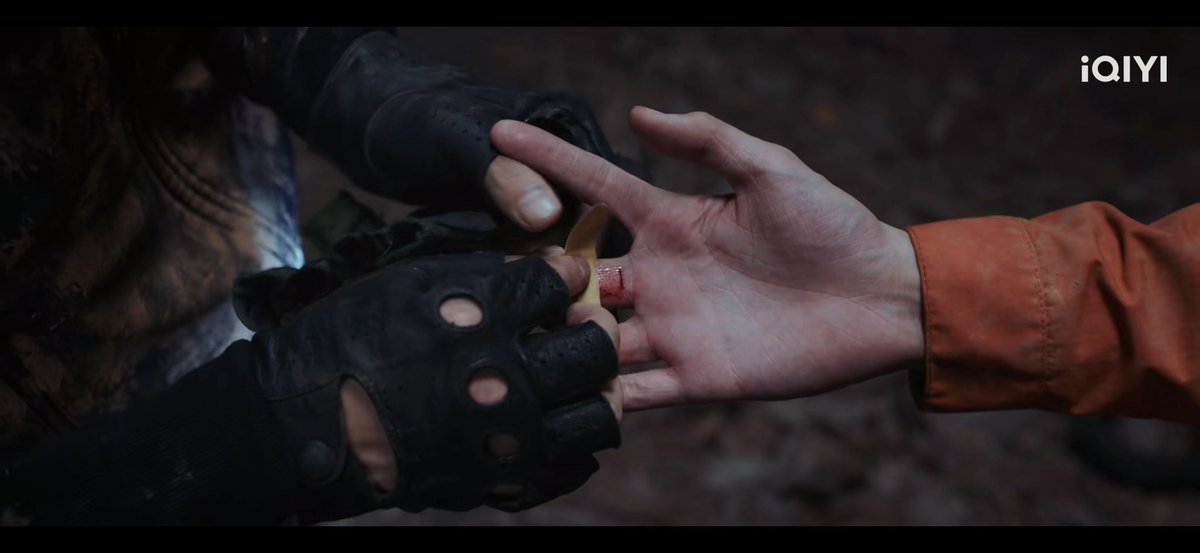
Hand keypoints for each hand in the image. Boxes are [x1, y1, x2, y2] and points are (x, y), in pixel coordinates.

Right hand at [255, 251, 620, 520]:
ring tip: (579, 379)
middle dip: (596, 329)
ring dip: (598, 390)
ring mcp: (505, 439)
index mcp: (480, 320)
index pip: (560, 285)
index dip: (564, 274)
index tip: (561, 276)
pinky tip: (554, 422)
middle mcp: (503, 380)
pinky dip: (573, 444)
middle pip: (596, 350)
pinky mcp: (499, 482)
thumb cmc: (350, 340)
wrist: (303, 422)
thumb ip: (483, 274)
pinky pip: (571, 467)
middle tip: (583, 324)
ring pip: (599, 414)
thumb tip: (543, 270)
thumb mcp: (410, 283)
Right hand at [492, 107, 925, 410]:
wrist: (881, 299)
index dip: (551, 162)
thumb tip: (638, 113)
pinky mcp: (699, 375)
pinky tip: (566, 397)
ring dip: (562, 335)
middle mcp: (663, 276)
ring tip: (523, 333)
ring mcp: (676, 328)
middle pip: (581, 274)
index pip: (598, 190)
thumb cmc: (833, 226)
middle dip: (542, 271)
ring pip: (597, 335)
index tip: (503, 137)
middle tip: (509, 271)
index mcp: (674, 223)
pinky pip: (640, 391)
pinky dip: (604, 397)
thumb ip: (708, 141)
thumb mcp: (772, 170)